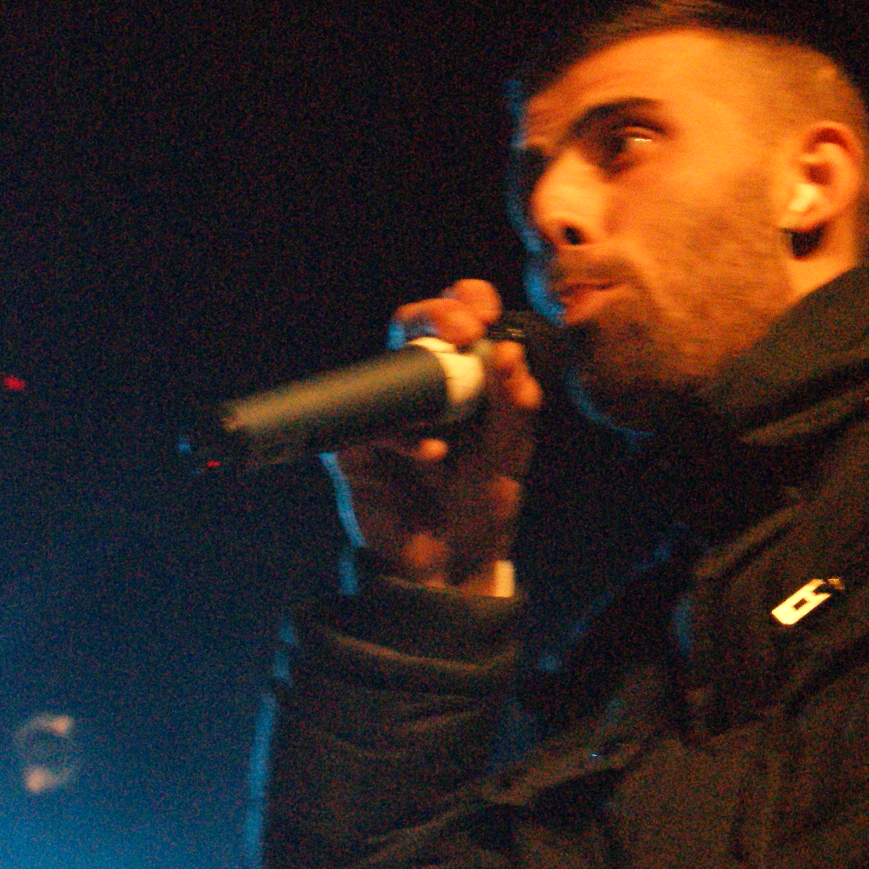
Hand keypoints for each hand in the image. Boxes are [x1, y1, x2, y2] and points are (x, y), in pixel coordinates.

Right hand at [320, 279, 541, 595]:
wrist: (451, 566)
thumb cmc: (480, 504)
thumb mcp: (509, 454)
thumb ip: (513, 407)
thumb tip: (509, 353)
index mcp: (462, 378)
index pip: (458, 320)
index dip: (468, 302)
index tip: (486, 313)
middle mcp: (420, 388)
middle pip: (413, 325)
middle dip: (438, 315)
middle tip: (464, 331)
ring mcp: (385, 416)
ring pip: (386, 367)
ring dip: (423, 376)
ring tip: (456, 411)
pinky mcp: (355, 451)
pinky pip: (367, 428)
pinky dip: (403, 437)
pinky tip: (432, 454)